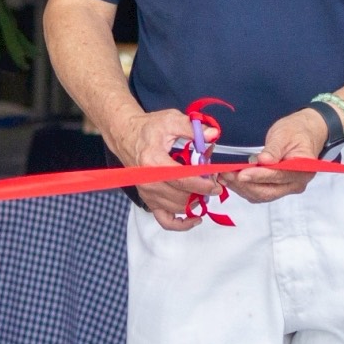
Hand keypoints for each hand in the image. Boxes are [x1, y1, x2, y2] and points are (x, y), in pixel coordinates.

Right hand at [108, 108, 227, 232]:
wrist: (126, 136)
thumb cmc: (148, 128)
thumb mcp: (170, 120)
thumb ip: (192, 128)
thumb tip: (213, 134)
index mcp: (153, 162)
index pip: (182, 180)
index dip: (203, 184)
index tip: (217, 183)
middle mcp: (148, 182)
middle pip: (183, 196)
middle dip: (202, 190)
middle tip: (213, 178)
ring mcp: (148, 193)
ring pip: (179, 208)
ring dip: (195, 201)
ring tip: (204, 188)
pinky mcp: (148, 200)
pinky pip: (165, 221)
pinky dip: (181, 224)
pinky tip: (195, 218)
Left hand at [221, 109, 323, 204]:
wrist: (302, 135)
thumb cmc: (295, 132)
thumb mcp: (284, 134)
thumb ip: (274, 149)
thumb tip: (263, 160)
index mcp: (303, 169)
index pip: (278, 176)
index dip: (259, 176)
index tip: (241, 174)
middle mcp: (296, 184)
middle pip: (268, 191)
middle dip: (244, 184)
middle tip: (226, 173)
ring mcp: (285, 188)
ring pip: (260, 195)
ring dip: (240, 187)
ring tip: (224, 176)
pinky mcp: (275, 188)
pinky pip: (258, 193)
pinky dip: (243, 188)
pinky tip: (230, 180)